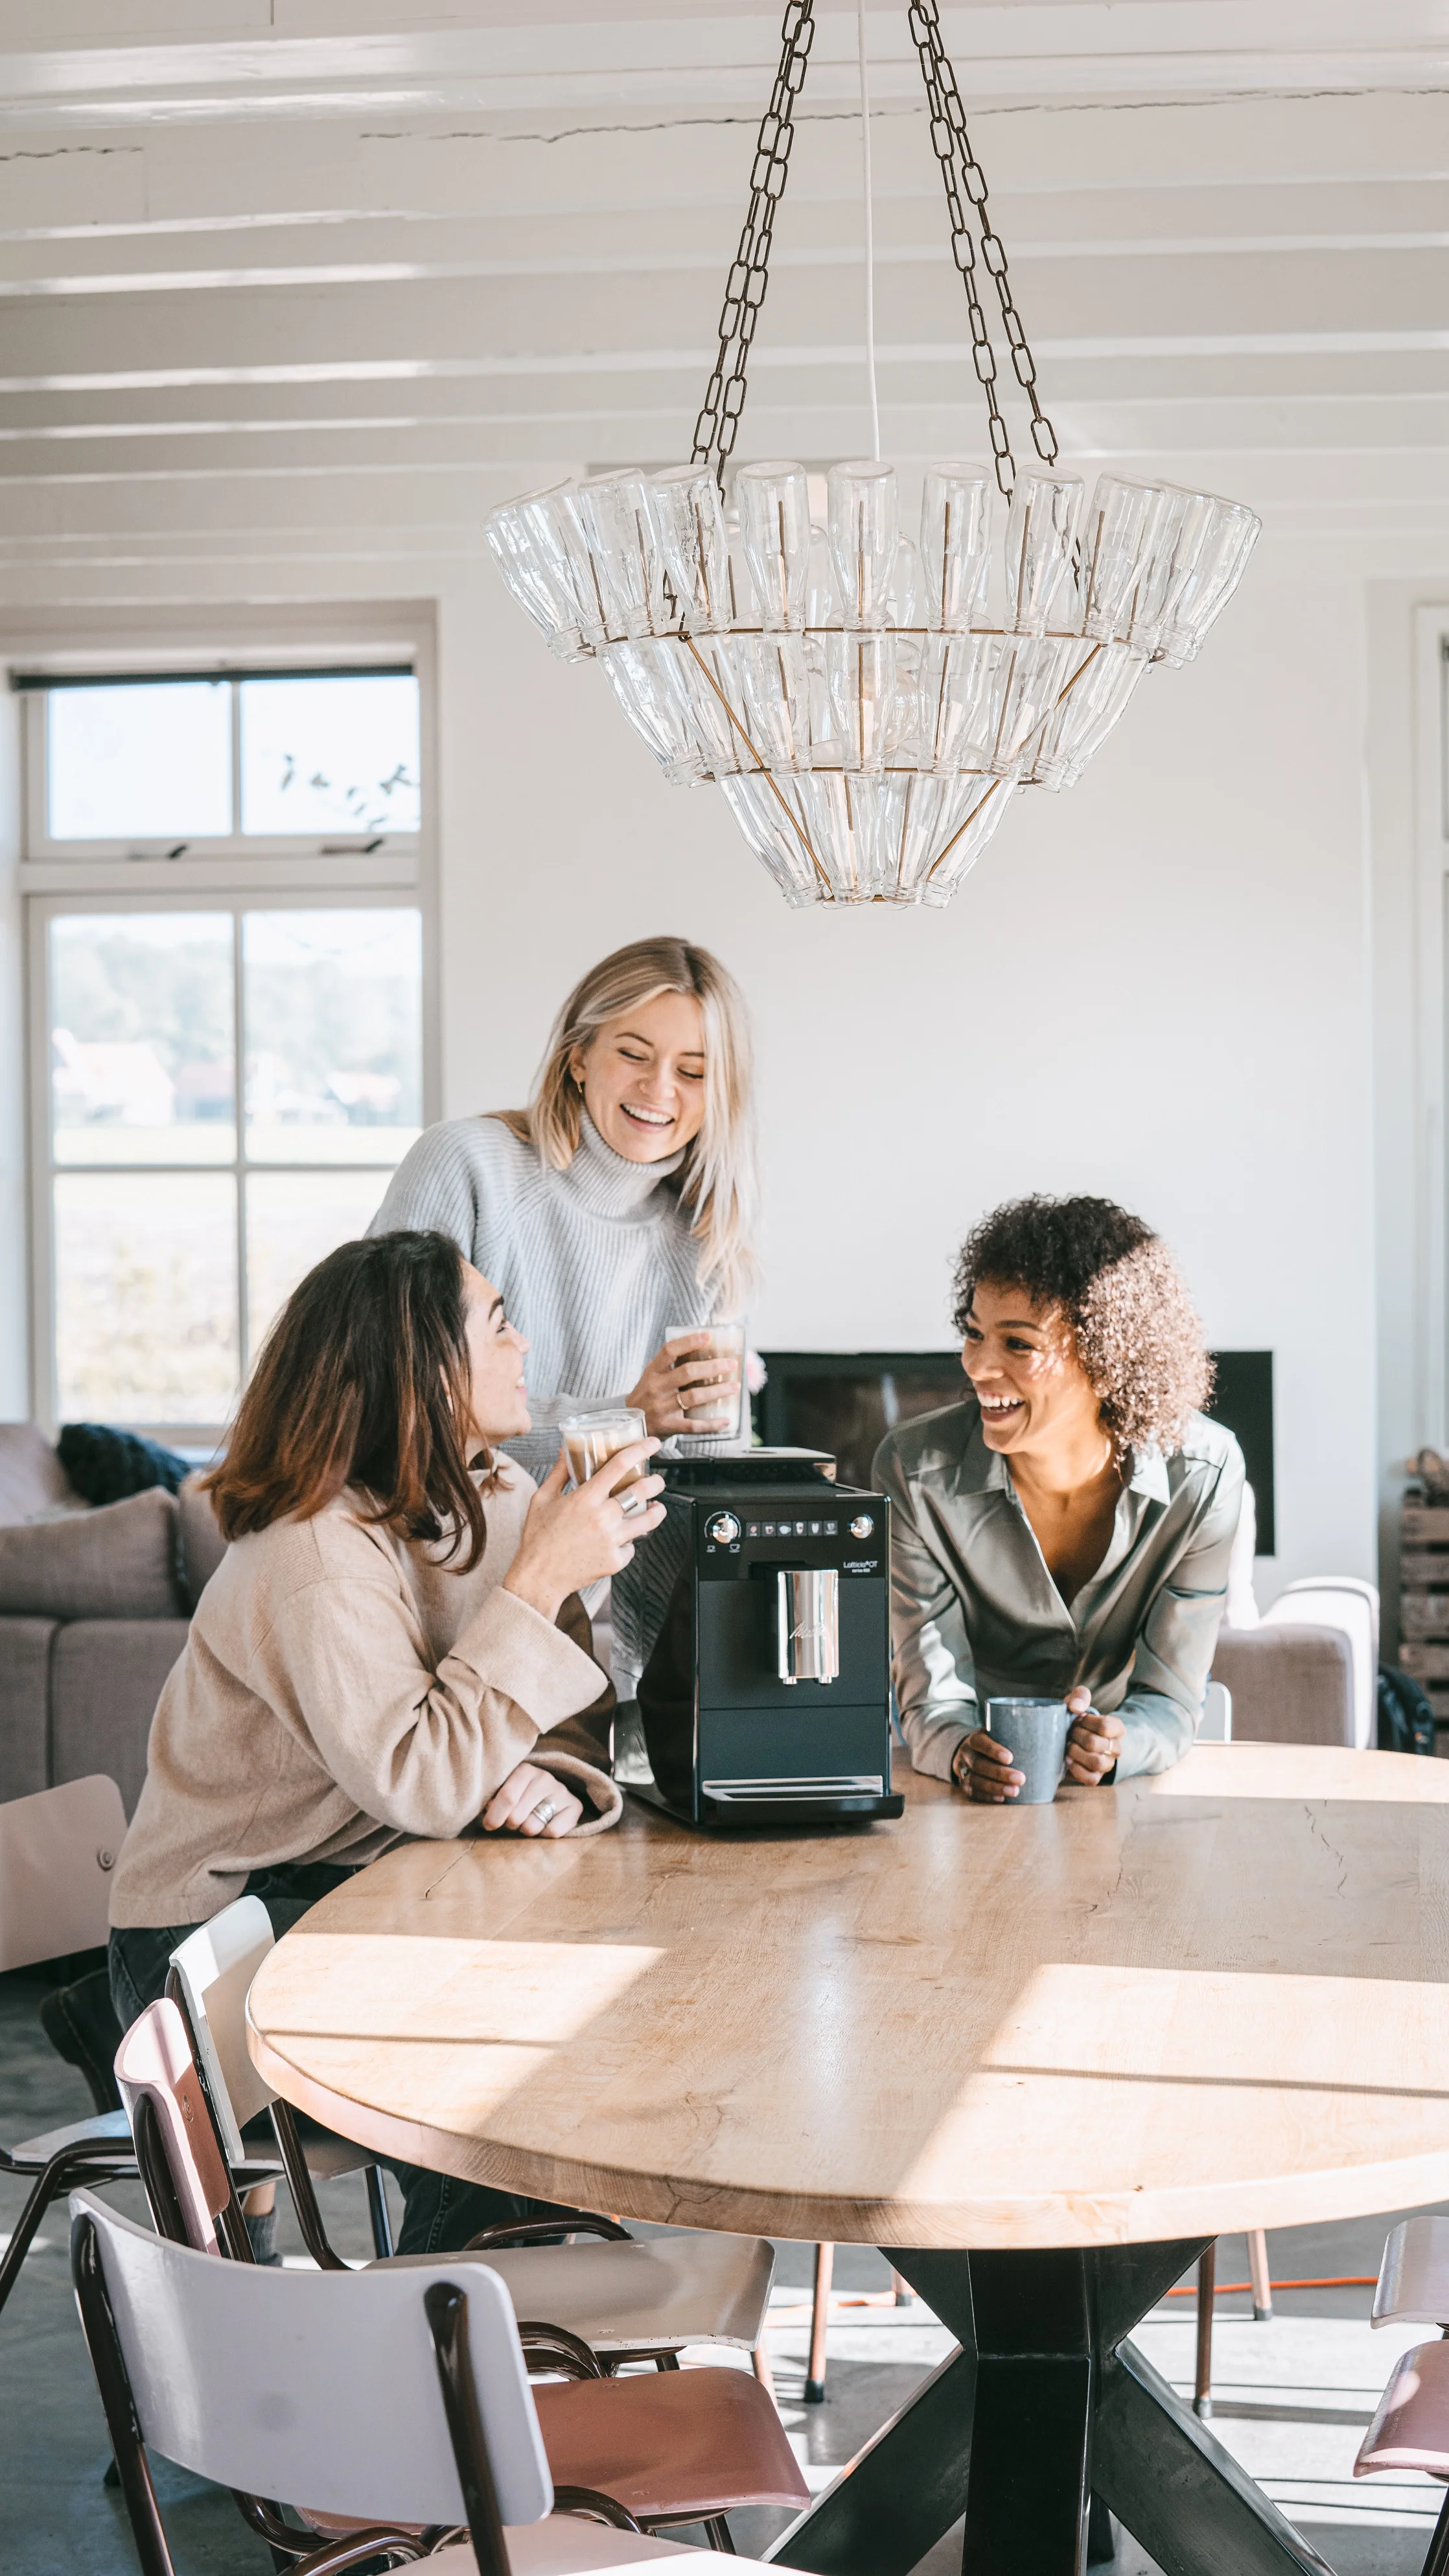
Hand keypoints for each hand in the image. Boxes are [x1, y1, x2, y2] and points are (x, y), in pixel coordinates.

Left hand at [481, 1761, 582, 1838]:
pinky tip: (543, 1825)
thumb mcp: (503, 1792)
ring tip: (528, 1821)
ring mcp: (561, 1791)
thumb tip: (487, 1818)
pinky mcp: (575, 1806)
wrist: (549, 1794)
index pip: (507, 1797)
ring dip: (526, 1830)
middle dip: (510, 1825)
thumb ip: (491, 1801)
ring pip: (533, 1826)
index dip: (494, 1816)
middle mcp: (545, 1778)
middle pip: (517, 1816)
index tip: (488, 1825)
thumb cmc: (519, 1796)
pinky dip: (544, 1835)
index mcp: (525, 1770)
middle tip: (512, 1822)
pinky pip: (552, 1832)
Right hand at [504, 1445, 664, 1622]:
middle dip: (656, 1482)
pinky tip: (621, 1540)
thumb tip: (565, 1451)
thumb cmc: (538, 1538)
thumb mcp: (542, 1499)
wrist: (538, 1578)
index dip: (640, 1450)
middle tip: (658, 1480)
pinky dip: (628, 1542)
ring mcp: (611, 1540)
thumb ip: (559, 1473)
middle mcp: (602, 1517)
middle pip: (641, 1491)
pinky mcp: (615, 1561)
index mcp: (585, 1498)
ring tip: (656, 1507)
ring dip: (657, 1511)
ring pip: (647, 1520)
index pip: (619, 1466)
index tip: (653, 1444)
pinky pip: (631, 1547)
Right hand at [627, 1331, 740, 1437]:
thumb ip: (671, 1367)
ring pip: (694, 1397)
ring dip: (718, 1391)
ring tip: (735, 1386)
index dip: (689, 1342)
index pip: (669, 1351)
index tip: (708, 1336)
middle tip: (732, 1364)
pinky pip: (694, 1425)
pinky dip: (712, 1424)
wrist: (630, 1425)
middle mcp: (655, 1388)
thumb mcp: (651, 1378)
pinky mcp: (668, 1426)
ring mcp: (661, 1408)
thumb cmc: (647, 1396)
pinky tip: (726, 1420)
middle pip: (687, 1372)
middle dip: (713, 1367)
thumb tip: (704, 1351)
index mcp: (652, 1372)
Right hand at [952, 1729, 1023, 1801]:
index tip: (1010, 1758)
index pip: (980, 1743)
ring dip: (996, 1787)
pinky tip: (1001, 1799)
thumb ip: (1009, 1736)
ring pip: (975, 1780)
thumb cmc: (991, 1744)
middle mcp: (966, 1755)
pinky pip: (973, 1792)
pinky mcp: (963, 1784)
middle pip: (979, 1764)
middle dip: (1000, 1773)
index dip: (993, 1750)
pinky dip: (987, 1796)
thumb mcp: (995, 1735)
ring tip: (1015, 1791)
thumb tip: (1035, 1741)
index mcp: (974, 1740)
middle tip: (1020, 1779)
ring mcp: (962, 1771)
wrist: (967, 1753)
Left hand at [1064, 1687, 1122, 1785]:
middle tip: (1069, 1733)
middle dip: (1076, 1737)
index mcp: (1117, 1728)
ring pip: (1096, 1763)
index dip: (1086, 1722)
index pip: (1105, 1726)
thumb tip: (1075, 1707)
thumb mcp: (1078, 1701)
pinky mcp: (1097, 1777)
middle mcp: (1116, 1747)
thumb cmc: (1076, 1719)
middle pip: (1095, 1744)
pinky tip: (1068, 1759)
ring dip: (1076, 1753)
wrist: (1069, 1737)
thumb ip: (1080, 1696)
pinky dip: (1076, 1769)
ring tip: (1068, 1746)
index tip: (1077, 1719)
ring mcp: (1108, 1764)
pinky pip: (1091, 1779)